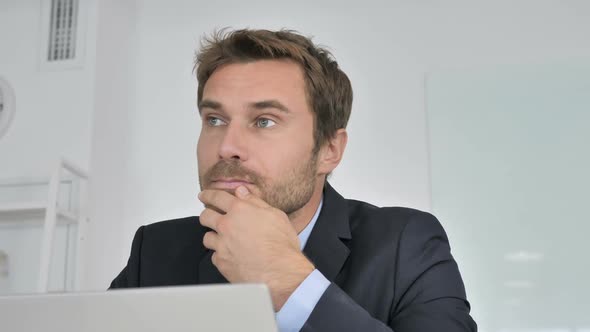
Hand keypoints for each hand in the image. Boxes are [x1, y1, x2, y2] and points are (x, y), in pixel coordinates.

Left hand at [198, 186, 314, 310]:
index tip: (204, 196)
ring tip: (223, 239)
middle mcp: (227, 226)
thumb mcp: (275, 215)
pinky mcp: (221, 263)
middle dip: (207, 215)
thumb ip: (255, 202)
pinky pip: (214, 256)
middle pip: (205, 216)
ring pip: (207, 237)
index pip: (217, 197)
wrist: (280, 273)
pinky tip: (230, 255)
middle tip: (210, 216)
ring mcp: (222, 245)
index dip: (209, 195)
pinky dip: (220, 255)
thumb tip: (242, 192)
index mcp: (240, 210)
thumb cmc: (282, 245)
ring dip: (214, 236)